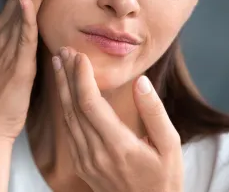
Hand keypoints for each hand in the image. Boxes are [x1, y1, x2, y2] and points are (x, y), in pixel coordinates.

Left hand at [53, 47, 183, 191]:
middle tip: (63, 50)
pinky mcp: (80, 163)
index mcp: (118, 146)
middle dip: (67, 75)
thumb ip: (155, 112)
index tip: (80, 55)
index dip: (81, 76)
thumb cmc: (163, 178)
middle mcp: (96, 152)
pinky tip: (64, 90)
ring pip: (67, 116)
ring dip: (61, 87)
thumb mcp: (170, 146)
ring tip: (58, 64)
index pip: (90, 103)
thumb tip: (140, 82)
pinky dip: (64, 105)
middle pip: (73, 106)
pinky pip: (68, 129)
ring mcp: (85, 159)